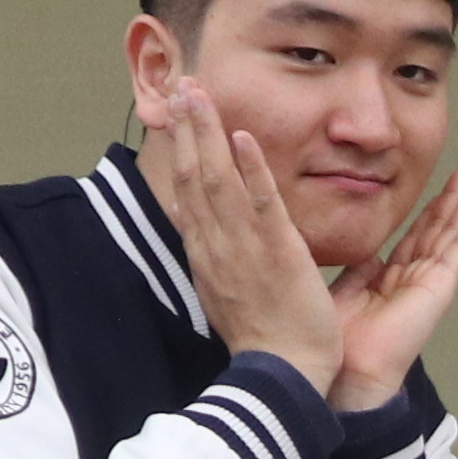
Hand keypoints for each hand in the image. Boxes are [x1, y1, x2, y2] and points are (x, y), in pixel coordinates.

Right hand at [148, 85, 339, 375]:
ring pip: (217, 181)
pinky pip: (260, 205)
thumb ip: (221, 254)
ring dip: (207, 134)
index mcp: (207, 254)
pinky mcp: (275, 254)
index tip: (177, 114)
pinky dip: (250, 170)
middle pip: (194, 176)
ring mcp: (242, 248)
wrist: (280, 375)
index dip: (181, 149)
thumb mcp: (229, 289)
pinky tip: (242, 138)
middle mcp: (216, 245)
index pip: (188, 191)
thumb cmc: (263, 337)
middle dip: (187, 128)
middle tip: (181, 83)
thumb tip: (212, 227)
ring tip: (199, 93)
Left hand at [321, 166, 457, 415]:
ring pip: (451, 236)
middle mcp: (413, 279)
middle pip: (438, 230)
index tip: (441, 187)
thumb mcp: (341, 290)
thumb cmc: (336, 341)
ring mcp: (429, 284)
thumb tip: (366, 250)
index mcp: (389, 278)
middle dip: (453, 200)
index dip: (428, 210)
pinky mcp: (438, 289)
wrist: (347, 372)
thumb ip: (356, 269)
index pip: (414, 236)